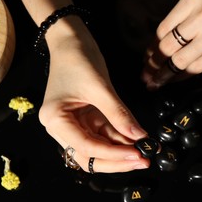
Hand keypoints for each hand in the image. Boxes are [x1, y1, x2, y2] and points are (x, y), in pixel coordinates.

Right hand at [39, 16, 149, 172]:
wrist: (71, 40)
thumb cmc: (78, 59)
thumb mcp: (100, 87)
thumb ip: (119, 114)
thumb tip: (141, 137)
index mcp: (55, 120)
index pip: (85, 147)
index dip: (113, 155)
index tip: (137, 155)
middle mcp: (61, 128)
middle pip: (90, 155)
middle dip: (117, 161)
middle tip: (143, 161)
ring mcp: (74, 125)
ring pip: (98, 149)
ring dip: (121, 152)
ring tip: (145, 153)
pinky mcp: (86, 119)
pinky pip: (104, 135)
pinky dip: (120, 139)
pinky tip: (138, 141)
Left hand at [141, 0, 201, 89]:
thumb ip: (185, 17)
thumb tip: (162, 43)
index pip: (163, 30)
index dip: (152, 48)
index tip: (146, 59)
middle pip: (168, 47)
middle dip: (152, 65)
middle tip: (145, 76)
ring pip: (180, 61)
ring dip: (164, 75)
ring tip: (154, 83)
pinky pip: (198, 67)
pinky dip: (184, 76)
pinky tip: (175, 81)